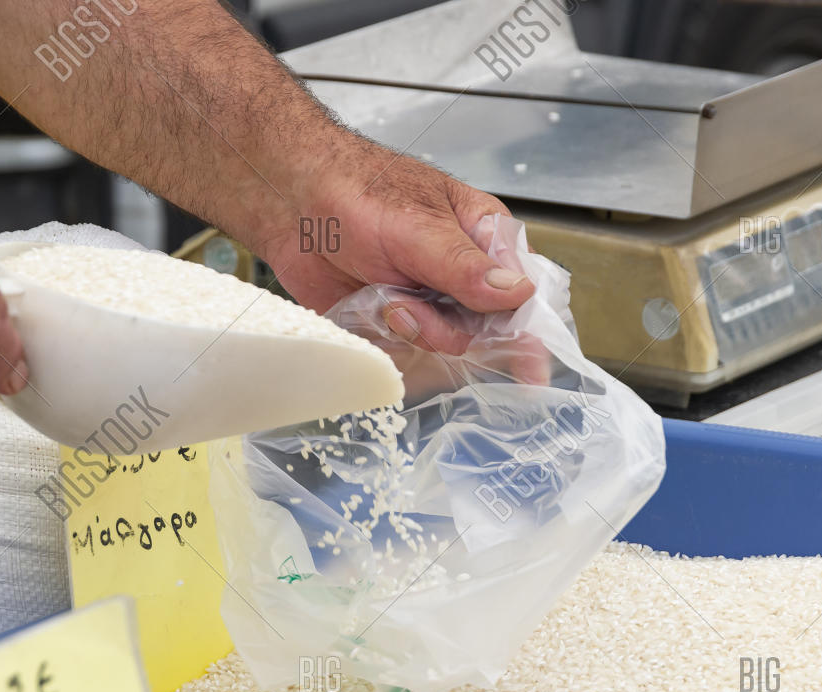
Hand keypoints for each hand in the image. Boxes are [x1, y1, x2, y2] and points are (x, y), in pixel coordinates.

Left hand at [253, 138, 535, 354]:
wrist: (291, 202)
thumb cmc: (354, 191)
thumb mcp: (415, 226)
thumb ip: (464, 264)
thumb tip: (517, 291)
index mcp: (484, 236)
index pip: (523, 293)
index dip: (527, 332)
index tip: (530, 370)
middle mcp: (463, 272)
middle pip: (485, 331)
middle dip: (448, 330)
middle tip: (409, 307)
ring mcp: (431, 298)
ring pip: (446, 345)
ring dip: (414, 331)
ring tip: (385, 300)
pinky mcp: (398, 320)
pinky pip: (409, 351)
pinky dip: (389, 339)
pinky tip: (373, 309)